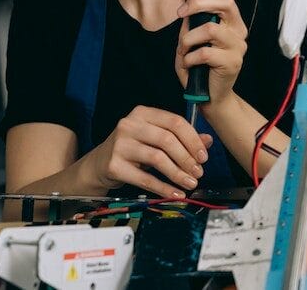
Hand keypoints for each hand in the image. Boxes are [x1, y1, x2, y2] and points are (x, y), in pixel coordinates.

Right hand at [85, 105, 213, 197]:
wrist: (98, 165)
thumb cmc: (132, 149)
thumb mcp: (156, 139)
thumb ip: (182, 138)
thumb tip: (208, 141)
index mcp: (143, 113)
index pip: (175, 122)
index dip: (193, 140)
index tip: (204, 156)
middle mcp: (129, 125)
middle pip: (167, 140)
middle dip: (187, 158)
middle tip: (199, 172)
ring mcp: (119, 144)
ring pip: (157, 158)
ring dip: (178, 173)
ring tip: (191, 183)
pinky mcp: (113, 165)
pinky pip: (144, 178)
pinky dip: (163, 187)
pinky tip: (175, 193)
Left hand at [175, 0, 246, 107]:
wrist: (209, 96)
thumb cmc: (199, 65)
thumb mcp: (191, 36)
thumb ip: (192, 18)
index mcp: (229, 18)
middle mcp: (238, 28)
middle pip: (224, 2)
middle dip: (197, 4)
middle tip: (180, 14)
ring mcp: (238, 45)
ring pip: (211, 28)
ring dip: (188, 39)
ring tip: (184, 50)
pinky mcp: (232, 62)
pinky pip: (204, 52)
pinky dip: (189, 58)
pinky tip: (189, 64)